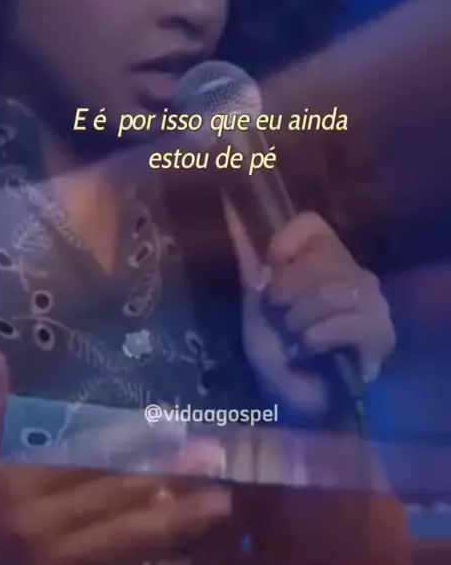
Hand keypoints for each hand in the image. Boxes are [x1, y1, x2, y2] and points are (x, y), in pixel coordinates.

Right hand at [0, 346, 231, 564]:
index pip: (89, 462)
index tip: (175, 430)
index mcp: (21, 488)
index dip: (133, 445)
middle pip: (118, 500)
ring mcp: (58, 563)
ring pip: (126, 541)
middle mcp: (46, 529)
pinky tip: (186, 550)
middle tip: (216, 461)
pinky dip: (152, 556)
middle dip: (171, 479)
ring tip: (219, 504)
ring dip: (175, 521)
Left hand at [226, 206, 394, 414]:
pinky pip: (346, 322)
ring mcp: (371, 300)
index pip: (311, 224)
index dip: (286, 243)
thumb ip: (248, 257)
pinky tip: (314, 351)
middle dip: (287, 293)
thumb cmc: (276, 350)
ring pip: (332, 292)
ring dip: (301, 322)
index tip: (270, 269)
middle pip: (319, 260)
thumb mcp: (255, 302)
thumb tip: (228, 209)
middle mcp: (352, 272)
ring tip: (299, 339)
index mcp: (322, 258)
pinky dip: (319, 339)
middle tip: (284, 319)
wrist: (295, 401)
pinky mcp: (381, 331)